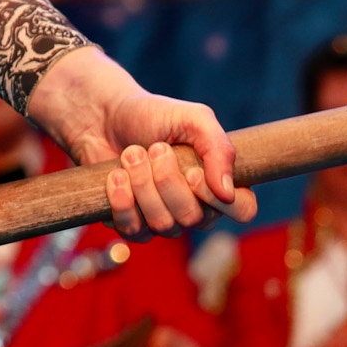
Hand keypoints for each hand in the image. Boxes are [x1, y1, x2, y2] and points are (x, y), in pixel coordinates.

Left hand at [25, 47, 257, 239]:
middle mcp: (195, 206)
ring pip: (164, 226)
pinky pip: (133, 231)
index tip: (191, 171)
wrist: (103, 116)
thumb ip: (218, 148)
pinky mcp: (131, 223)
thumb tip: (227, 192)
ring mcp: (163, 219)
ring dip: (143, 185)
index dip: (217, 198)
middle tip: (153, 149)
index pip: (243, 211)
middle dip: (167, 181)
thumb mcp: (193, 118)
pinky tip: (115, 176)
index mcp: (218, 183)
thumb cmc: (152, 115)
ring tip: (131, 155)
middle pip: (194, 218)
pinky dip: (122, 202)